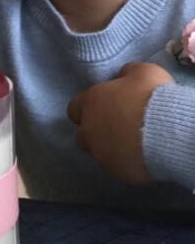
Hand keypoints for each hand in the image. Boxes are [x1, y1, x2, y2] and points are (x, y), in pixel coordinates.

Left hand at [67, 62, 171, 184]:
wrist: (168, 130)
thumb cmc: (151, 96)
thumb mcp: (141, 72)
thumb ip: (126, 74)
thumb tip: (123, 76)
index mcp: (90, 104)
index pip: (75, 108)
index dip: (87, 109)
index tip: (103, 109)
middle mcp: (89, 130)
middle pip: (82, 134)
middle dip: (94, 132)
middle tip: (117, 129)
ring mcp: (101, 153)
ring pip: (98, 153)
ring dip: (109, 148)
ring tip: (130, 145)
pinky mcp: (117, 171)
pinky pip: (118, 168)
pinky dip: (126, 163)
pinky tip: (140, 157)